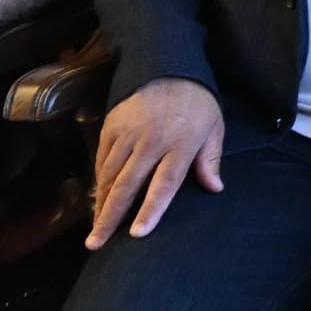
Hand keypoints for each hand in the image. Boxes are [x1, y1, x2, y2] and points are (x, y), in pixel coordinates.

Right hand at [89, 78, 225, 244]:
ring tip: (94, 230)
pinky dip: (99, 180)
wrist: (169, 67)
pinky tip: (98, 199)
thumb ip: (211, 159)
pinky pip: (102, 159)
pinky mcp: (111, 126)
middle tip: (96, 244)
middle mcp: (150, 141)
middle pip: (128, 185)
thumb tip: (215, 188)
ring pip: (110, 175)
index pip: (164, 184)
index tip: (138, 234)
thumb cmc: (197, 103)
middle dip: (111, 217)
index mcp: (180, 144)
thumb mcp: (214, 128)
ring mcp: (127, 134)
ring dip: (101, 204)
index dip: (151, 210)